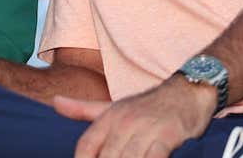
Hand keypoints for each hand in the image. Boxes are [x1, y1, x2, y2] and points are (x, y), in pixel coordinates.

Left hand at [54, 74, 216, 157]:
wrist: (187, 92)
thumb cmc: (147, 106)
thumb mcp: (113, 106)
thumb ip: (83, 109)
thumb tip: (55, 103)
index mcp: (108, 117)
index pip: (86, 146)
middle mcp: (124, 122)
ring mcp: (146, 128)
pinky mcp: (168, 135)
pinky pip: (154, 157)